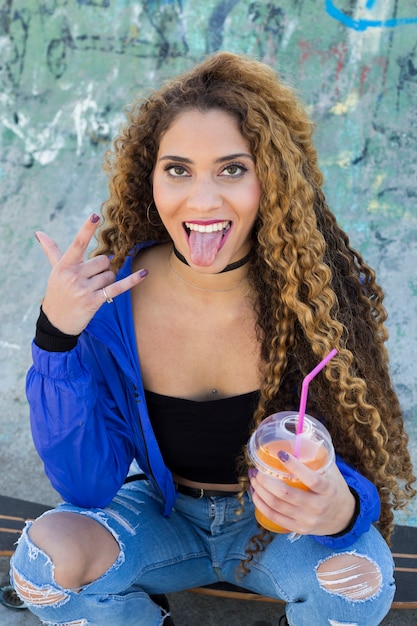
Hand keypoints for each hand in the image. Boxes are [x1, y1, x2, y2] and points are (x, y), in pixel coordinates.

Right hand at [36, 214, 147, 334]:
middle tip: (91, 279)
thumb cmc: (57, 293)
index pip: (77, 244)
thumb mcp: (55, 272)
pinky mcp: (94, 301)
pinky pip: (117, 287)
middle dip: (102, 269)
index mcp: (64, 266)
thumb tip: (39, 233)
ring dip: (107, 281)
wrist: (56, 322)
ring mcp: (84, 289)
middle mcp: (74, 276)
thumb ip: (51, 251)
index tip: (95, 216)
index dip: (86, 229)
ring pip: (110, 274)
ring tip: (93, 290)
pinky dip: (132, 280)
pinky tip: (144, 273)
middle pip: (103, 261)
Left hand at [249, 453, 355, 535]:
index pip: (311, 479)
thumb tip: (297, 434)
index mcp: (328, 490)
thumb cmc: (333, 488)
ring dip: (260, 491)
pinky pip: (274, 517)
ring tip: (253, 479)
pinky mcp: (299, 528)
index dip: (295, 466)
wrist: (344, 517)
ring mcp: (307, 520)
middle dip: (266, 480)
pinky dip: (261, 505)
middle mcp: (318, 506)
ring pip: (277, 505)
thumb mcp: (331, 471)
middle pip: (286, 494)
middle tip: (257, 470)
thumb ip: (317, 456)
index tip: (281, 454)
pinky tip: (255, 494)